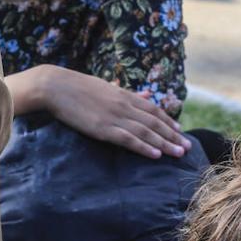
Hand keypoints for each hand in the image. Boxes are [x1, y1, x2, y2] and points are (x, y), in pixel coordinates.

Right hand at [38, 66, 190, 158]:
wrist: (54, 86)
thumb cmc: (74, 86)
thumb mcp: (104, 86)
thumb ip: (126, 92)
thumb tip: (146, 94)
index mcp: (123, 94)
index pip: (152, 109)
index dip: (168, 120)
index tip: (179, 130)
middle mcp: (123, 105)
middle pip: (154, 122)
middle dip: (172, 135)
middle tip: (187, 147)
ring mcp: (114, 116)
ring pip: (146, 132)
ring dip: (164, 144)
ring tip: (178, 154)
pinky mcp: (102, 128)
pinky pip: (128, 139)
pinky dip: (143, 147)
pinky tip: (155, 155)